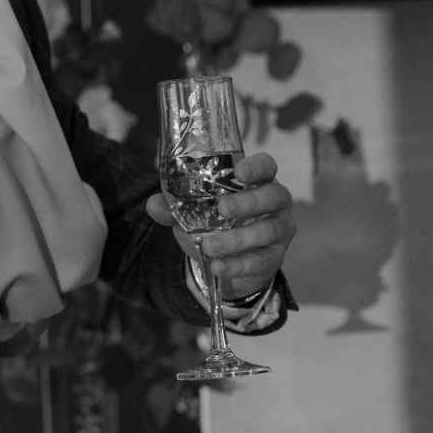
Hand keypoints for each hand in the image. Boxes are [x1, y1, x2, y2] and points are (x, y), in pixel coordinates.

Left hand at [145, 151, 295, 301]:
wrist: (228, 262)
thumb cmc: (215, 224)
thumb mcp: (193, 212)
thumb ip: (174, 207)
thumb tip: (153, 204)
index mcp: (256, 182)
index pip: (267, 166)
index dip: (257, 166)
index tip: (239, 171)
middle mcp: (275, 203)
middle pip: (274, 196)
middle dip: (249, 202)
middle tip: (222, 208)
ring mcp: (279, 230)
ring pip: (269, 230)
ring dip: (238, 238)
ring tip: (209, 245)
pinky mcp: (275, 257)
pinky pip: (260, 260)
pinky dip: (237, 264)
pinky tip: (218, 266)